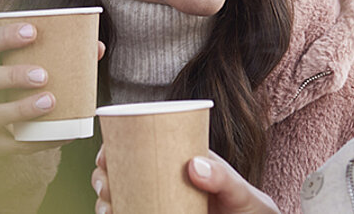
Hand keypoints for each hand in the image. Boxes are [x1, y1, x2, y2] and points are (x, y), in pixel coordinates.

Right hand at [0, 22, 104, 155]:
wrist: (0, 120)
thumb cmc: (21, 84)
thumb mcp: (33, 66)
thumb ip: (61, 55)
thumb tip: (97, 47)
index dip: (5, 36)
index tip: (33, 31)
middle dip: (11, 76)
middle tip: (43, 75)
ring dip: (20, 109)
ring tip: (49, 102)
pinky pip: (7, 145)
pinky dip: (33, 141)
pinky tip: (58, 136)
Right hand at [90, 147, 278, 213]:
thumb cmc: (251, 210)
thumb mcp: (240, 191)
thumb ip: (223, 177)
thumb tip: (193, 165)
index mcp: (180, 162)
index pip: (141, 146)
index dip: (115, 148)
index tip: (104, 156)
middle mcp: (165, 182)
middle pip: (122, 174)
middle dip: (103, 177)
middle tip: (106, 186)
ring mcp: (161, 204)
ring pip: (122, 198)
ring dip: (105, 202)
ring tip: (109, 209)